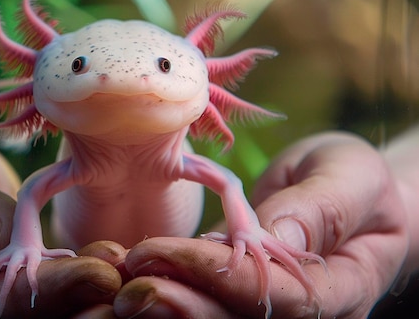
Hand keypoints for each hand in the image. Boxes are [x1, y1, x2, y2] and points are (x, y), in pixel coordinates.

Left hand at [88, 132, 407, 317]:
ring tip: (123, 277)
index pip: (277, 298)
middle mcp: (303, 312)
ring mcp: (269, 307)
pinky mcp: (241, 296)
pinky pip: (207, 301)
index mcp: (342, 289)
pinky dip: (170, 288)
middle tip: (129, 276)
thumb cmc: (358, 183)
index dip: (217, 276)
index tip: (166, 250)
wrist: (356, 199)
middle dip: (179, 300)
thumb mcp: (351, 178)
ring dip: (167, 300)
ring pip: (216, 317)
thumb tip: (278, 236)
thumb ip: (320, 207)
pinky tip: (135, 272)